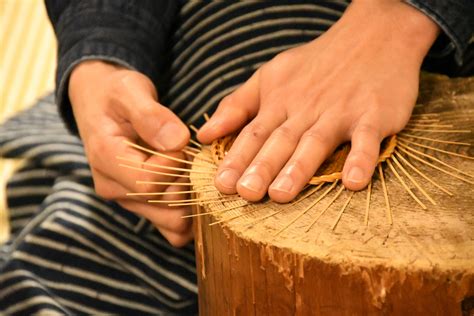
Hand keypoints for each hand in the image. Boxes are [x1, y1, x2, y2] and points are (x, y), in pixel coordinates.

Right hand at [69, 61, 191, 245]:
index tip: (179, 139)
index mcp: (106, 161)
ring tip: (192, 166)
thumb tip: (177, 142)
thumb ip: (151, 116)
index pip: (150, 183)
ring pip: (174, 221)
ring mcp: (128, 201)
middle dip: (188, 180)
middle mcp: (114, 189)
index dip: (176, 163)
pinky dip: (190, 211)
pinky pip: (173, 226)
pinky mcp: (143, 205)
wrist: (101, 102)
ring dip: (192, 196)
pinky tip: (194, 185)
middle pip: (166, 206)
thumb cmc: (115, 93)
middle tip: (191, 154)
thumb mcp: (130, 91)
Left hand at [198, 0, 438, 202]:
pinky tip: (352, 182)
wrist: (375, 35)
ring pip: (316, 142)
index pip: (254, 133)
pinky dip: (361, 159)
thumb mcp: (270, 76)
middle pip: (280, 140)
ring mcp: (340, 112)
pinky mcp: (373, 115)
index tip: (220, 185)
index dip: (236, 158)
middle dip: (261, 167)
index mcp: (280, 101)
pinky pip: (366, 140)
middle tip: (245, 193)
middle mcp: (306, 109)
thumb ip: (237, 105)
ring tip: (281, 193)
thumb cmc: (318, 62)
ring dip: (298, 168)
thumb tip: (204, 134)